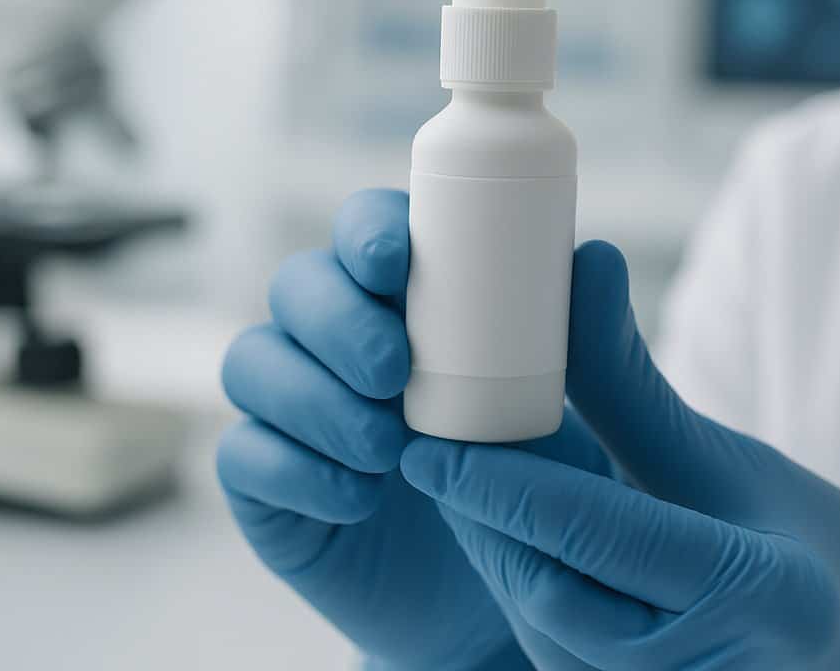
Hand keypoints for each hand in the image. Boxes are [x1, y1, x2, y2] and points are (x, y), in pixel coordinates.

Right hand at [216, 189, 607, 670]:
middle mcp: (341, 342)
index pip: (368, 231)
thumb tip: (597, 259)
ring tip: (386, 447)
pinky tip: (359, 497)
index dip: (367, 229)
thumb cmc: (542, 491)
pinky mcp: (269, 484)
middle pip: (298, 286)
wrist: (500, 609)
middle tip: (394, 368)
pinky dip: (297, 470)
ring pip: (253, 361)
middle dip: (337, 318)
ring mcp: (295, 410)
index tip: (394, 259)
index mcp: (412, 301)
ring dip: (314, 396)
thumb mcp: (586, 426)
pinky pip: (242, 455)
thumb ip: (591, 351)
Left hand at [399, 240, 839, 669]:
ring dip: (488, 545)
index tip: (427, 442)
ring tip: (450, 471)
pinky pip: (551, 642)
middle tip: (424, 440)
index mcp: (753, 596)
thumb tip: (582, 263)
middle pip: (546, 582)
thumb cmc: (812, 543)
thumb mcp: (729, 459)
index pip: (594, 533)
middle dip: (476, 512)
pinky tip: (494, 524)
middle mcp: (699, 669)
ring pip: (537, 617)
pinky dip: (518, 577)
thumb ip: (635, 379)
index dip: (500, 486)